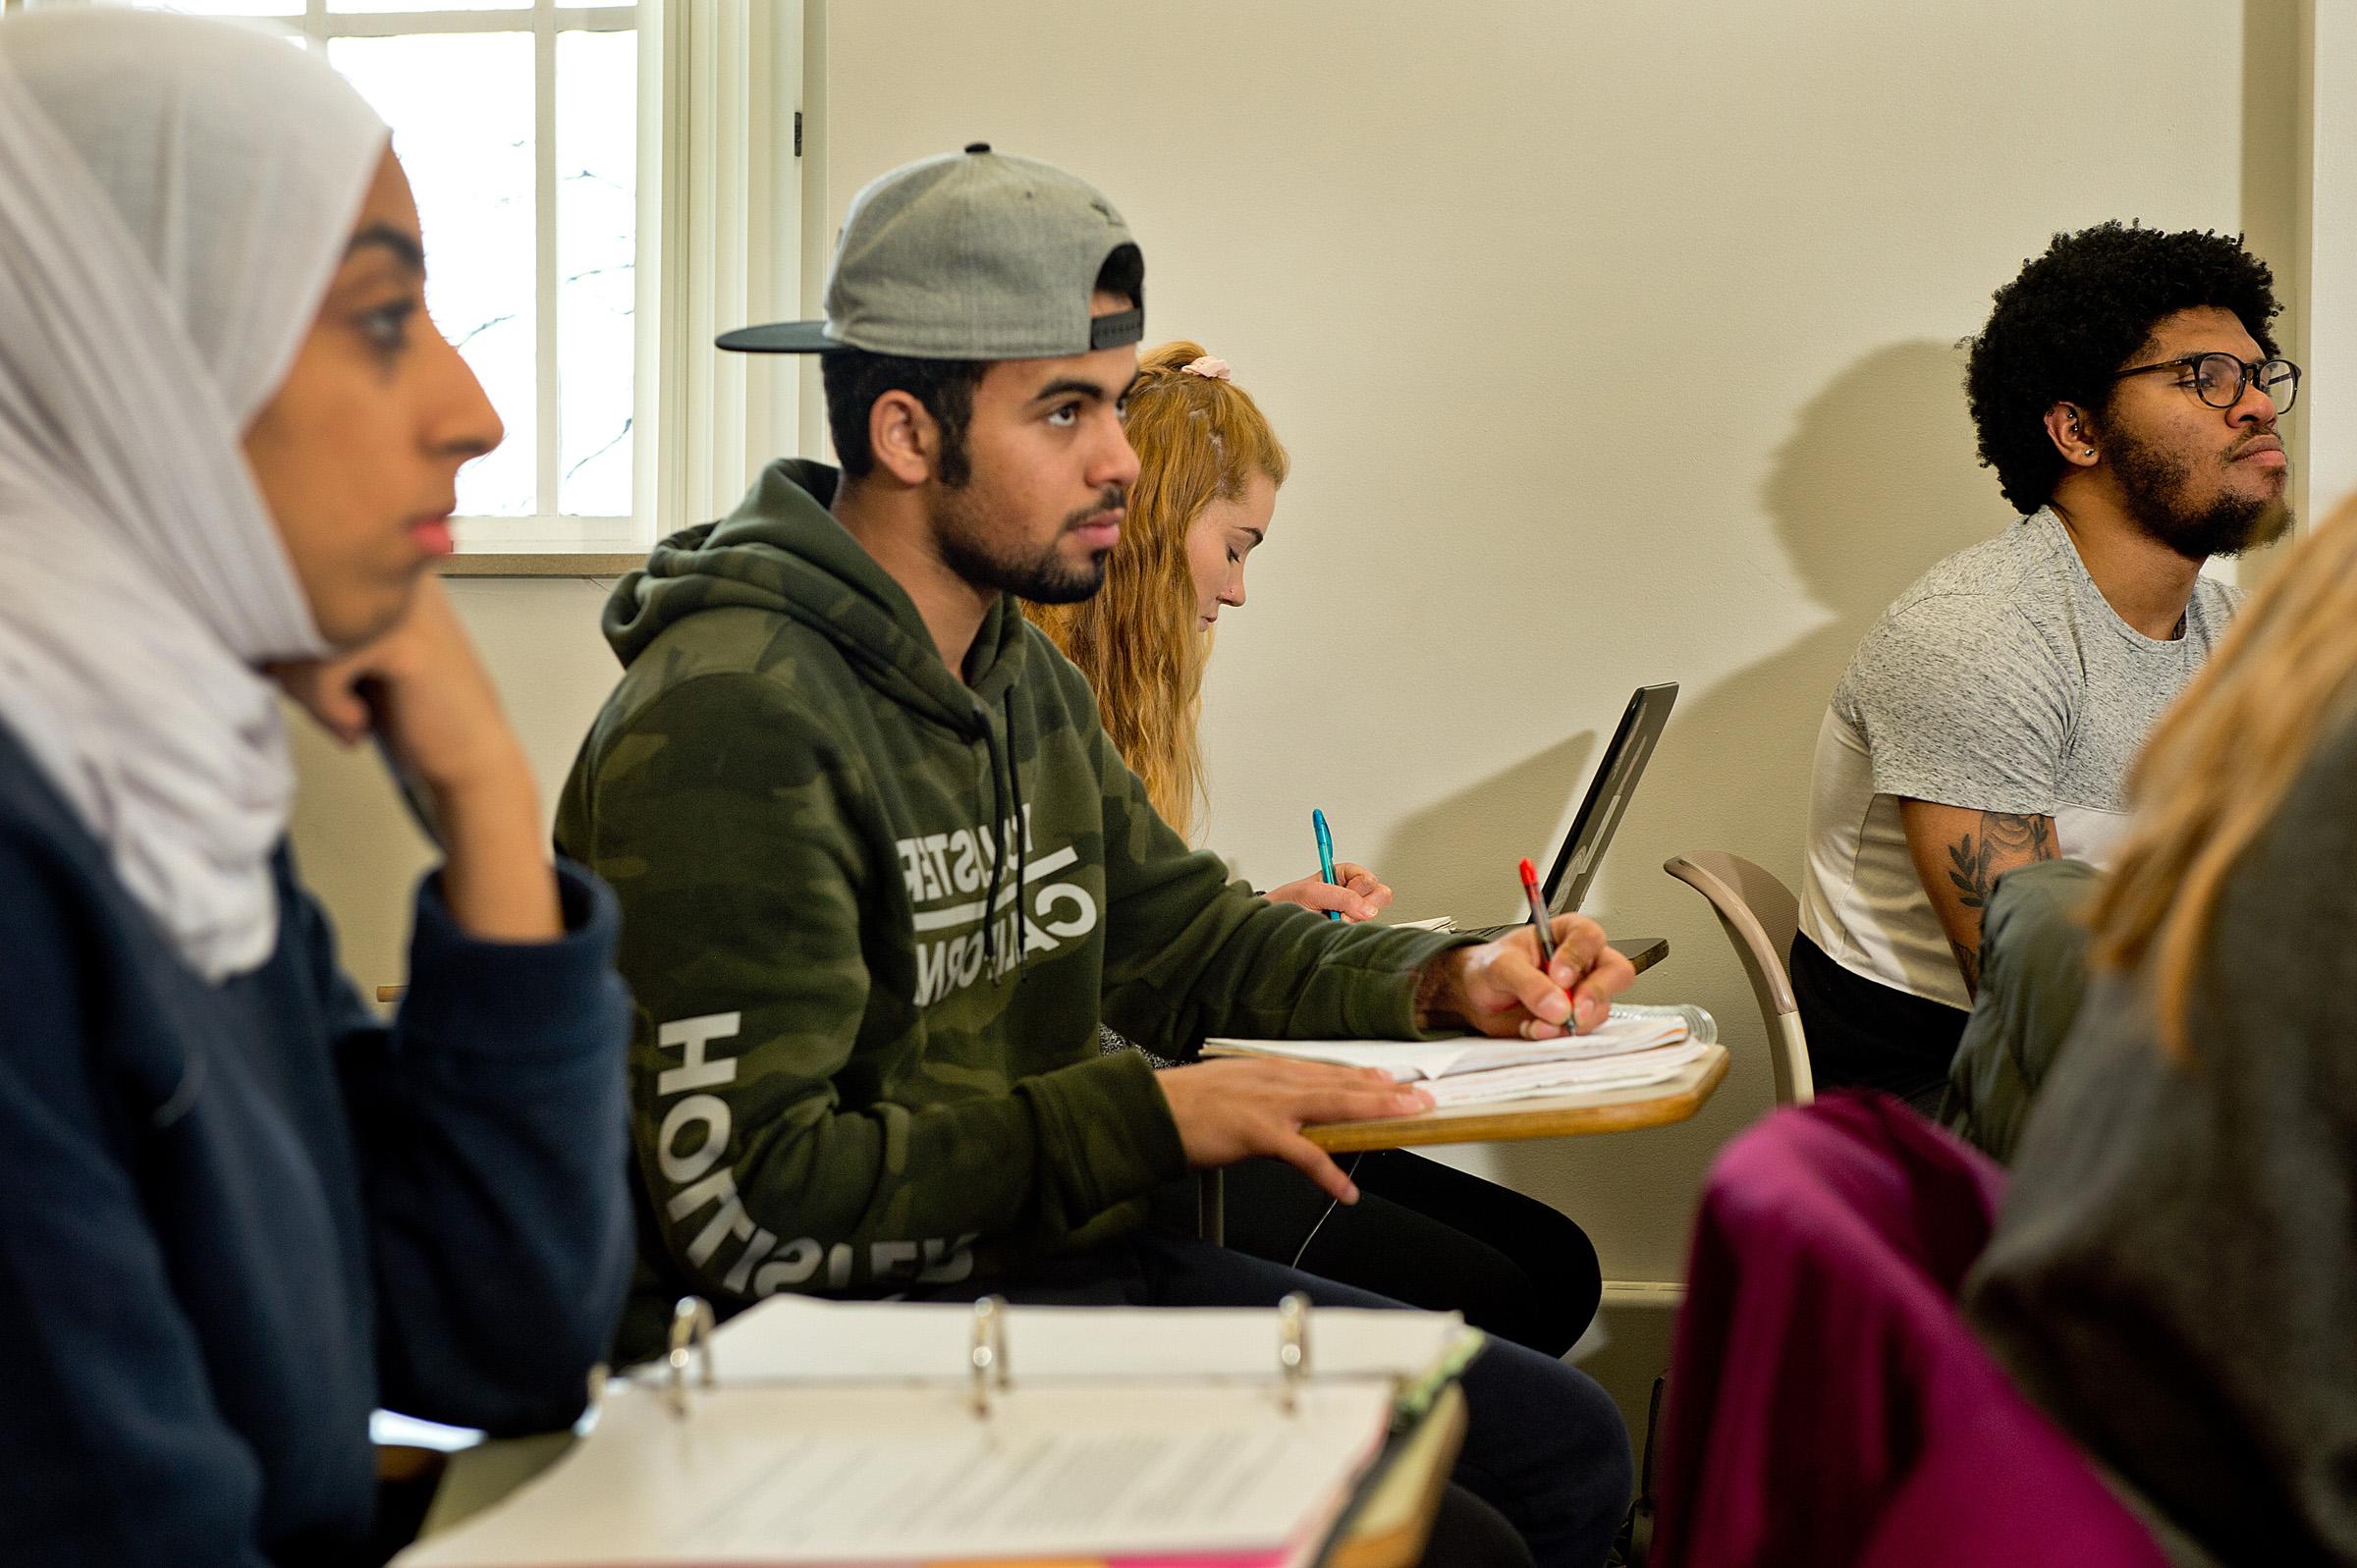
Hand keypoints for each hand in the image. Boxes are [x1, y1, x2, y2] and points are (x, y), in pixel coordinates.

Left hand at [273, 575, 522, 797]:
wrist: (472, 759)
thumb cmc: (416, 712)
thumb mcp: (357, 663)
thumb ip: (310, 633)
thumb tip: (241, 624)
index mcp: (387, 575)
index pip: (299, 583)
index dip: (285, 639)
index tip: (297, 682)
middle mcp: (396, 578)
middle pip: (296, 601)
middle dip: (292, 666)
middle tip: (319, 706)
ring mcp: (403, 605)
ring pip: (302, 629)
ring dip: (308, 689)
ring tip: (339, 720)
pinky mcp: (402, 642)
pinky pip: (324, 661)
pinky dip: (327, 705)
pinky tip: (356, 726)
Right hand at [1156, 1058, 1432, 1202]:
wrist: (1149, 1111)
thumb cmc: (1183, 1106)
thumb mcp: (1231, 1091)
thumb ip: (1262, 1099)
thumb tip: (1285, 1119)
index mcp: (1269, 1070)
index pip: (1327, 1072)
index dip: (1364, 1076)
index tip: (1391, 1078)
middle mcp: (1276, 1080)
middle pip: (1342, 1084)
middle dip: (1386, 1090)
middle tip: (1421, 1096)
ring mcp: (1270, 1105)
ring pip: (1335, 1106)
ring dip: (1375, 1112)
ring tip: (1407, 1120)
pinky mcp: (1259, 1132)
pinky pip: (1305, 1156)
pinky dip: (1329, 1175)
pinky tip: (1347, 1190)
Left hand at [1265, 862, 1392, 921]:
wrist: (1272, 925)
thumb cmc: (1286, 903)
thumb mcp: (1310, 893)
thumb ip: (1340, 897)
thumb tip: (1368, 909)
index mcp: (1344, 875)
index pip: (1369, 879)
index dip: (1358, 890)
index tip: (1341, 896)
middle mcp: (1351, 893)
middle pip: (1381, 896)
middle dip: (1363, 906)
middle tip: (1340, 912)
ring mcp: (1352, 913)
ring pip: (1372, 916)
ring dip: (1352, 921)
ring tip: (1330, 920)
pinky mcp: (1349, 930)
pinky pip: (1363, 932)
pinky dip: (1349, 932)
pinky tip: (1333, 929)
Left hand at [1414, 914, 1634, 1039]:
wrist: (1476, 998)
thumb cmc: (1490, 969)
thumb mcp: (1500, 967)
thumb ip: (1528, 982)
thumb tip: (1558, 1005)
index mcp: (1566, 934)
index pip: (1589, 937)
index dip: (1578, 957)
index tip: (1559, 976)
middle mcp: (1582, 963)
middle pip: (1615, 973)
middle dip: (1595, 995)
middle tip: (1571, 1012)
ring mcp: (1583, 993)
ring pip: (1601, 1009)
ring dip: (1570, 1023)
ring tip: (1537, 1023)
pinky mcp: (1576, 1020)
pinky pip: (1582, 1032)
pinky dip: (1559, 1036)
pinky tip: (1535, 1029)